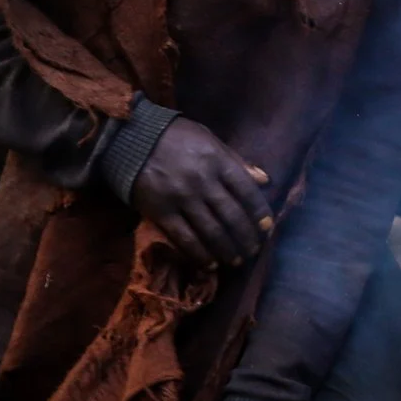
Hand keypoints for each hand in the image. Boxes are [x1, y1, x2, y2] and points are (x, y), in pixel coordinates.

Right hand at [129, 117, 272, 266]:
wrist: (132, 139)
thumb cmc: (176, 136)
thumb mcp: (210, 139)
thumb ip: (236, 161)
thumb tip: (265, 179)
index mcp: (218, 161)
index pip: (246, 191)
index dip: (260, 212)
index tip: (268, 227)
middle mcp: (203, 181)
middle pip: (231, 216)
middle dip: (246, 236)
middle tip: (254, 249)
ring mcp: (182, 198)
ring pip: (211, 231)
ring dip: (227, 249)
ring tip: (237, 260)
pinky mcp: (161, 212)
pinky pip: (185, 238)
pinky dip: (200, 254)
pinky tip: (211, 264)